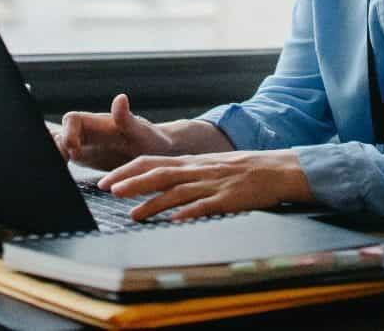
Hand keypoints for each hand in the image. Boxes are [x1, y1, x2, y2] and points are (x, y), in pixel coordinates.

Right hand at [54, 93, 174, 170]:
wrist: (157, 153)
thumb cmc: (151, 140)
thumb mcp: (141, 132)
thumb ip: (127, 118)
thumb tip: (120, 98)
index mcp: (98, 122)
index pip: (72, 119)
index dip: (68, 132)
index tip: (75, 149)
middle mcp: (87, 132)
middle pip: (59, 133)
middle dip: (55, 147)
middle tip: (63, 164)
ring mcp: (83, 145)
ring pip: (58, 145)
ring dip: (54, 156)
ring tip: (58, 172)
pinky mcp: (83, 159)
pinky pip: (64, 158)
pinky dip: (58, 165)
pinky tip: (61, 178)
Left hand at [97, 150, 313, 220]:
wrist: (277, 169)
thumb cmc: (243, 169)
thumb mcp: (210, 165)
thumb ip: (187, 173)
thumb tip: (160, 184)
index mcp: (191, 162)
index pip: (151, 162)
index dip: (127, 171)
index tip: (107, 181)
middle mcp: (197, 170)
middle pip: (158, 174)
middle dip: (131, 183)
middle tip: (108, 191)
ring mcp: (211, 184)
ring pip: (176, 192)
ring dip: (152, 203)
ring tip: (133, 215)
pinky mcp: (227, 199)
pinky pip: (204, 206)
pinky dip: (188, 213)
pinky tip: (174, 220)